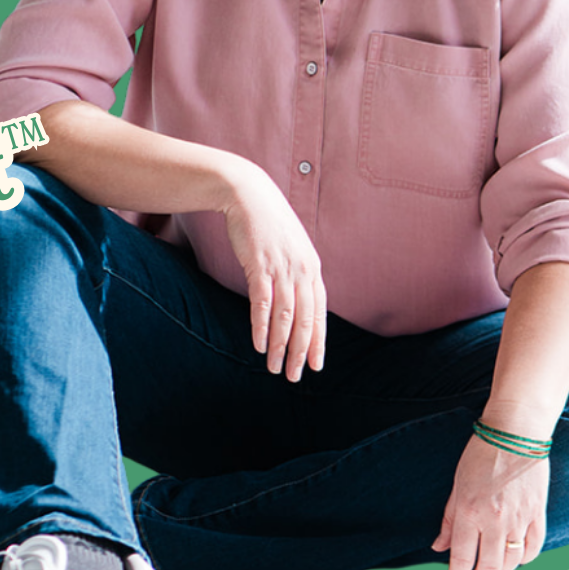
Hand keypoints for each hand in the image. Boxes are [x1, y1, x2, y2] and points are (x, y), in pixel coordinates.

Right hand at [221, 167, 325, 382]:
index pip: (320, 312)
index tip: (315, 365)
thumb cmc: (268, 222)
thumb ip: (297, 272)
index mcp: (312, 267)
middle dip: (300, 351)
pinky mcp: (259, 264)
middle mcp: (302, 269)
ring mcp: (281, 267)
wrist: (249, 193)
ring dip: (280, 345)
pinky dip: (261, 325)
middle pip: (305, 319)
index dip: (318, 340)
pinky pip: (262, 302)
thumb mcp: (291, 248)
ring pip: (285, 315)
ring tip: (275, 368)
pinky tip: (259, 344)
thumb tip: (298, 299)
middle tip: (294, 376)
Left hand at [431, 434, 549, 569]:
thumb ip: (449, 519)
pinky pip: (534, 549)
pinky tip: (515, 556)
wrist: (515, 433)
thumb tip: (438, 548)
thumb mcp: (457, 485)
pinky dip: (524, 558)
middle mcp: (494, 520)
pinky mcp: (538, 514)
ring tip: (492, 567)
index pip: (462, 558)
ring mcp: (519, 519)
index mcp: (469, 511)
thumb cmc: (480, 455)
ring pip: (512, 563)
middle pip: (489, 568)